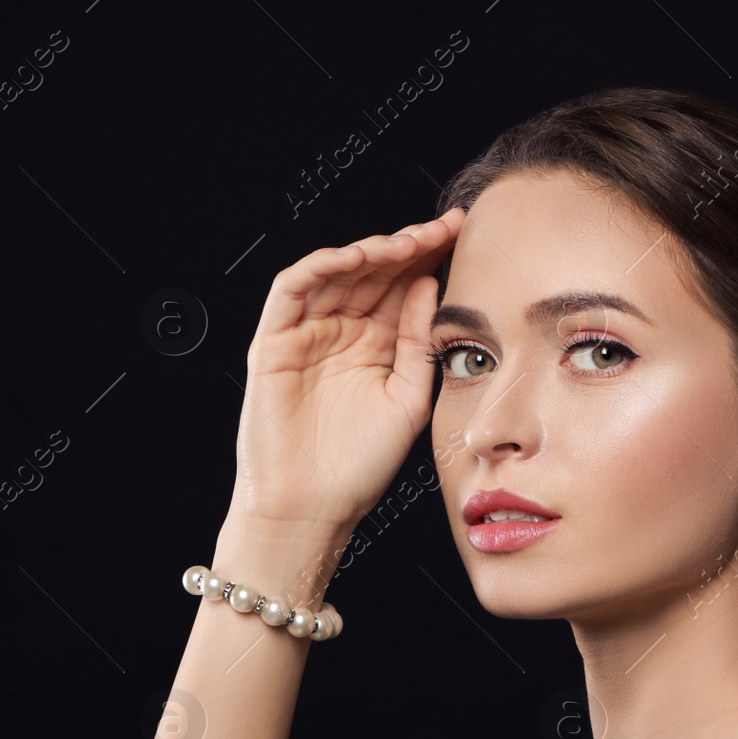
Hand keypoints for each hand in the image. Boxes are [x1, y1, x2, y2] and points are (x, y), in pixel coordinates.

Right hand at [229, 207, 466, 533]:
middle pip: (373, 272)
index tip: (464, 235)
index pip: (402, 287)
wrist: (312, 509)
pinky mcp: (274, 342)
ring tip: (406, 242)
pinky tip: (354, 257)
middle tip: (442, 228)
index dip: (430, 258)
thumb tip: (430, 286)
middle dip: (408, 246)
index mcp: (376, 347)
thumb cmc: (358, 468)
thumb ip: (417, 342)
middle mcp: (341, 334)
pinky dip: (320, 266)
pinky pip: (292, 290)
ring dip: (371, 250)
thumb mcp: (408, 399)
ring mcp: (306, 335)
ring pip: (336, 274)